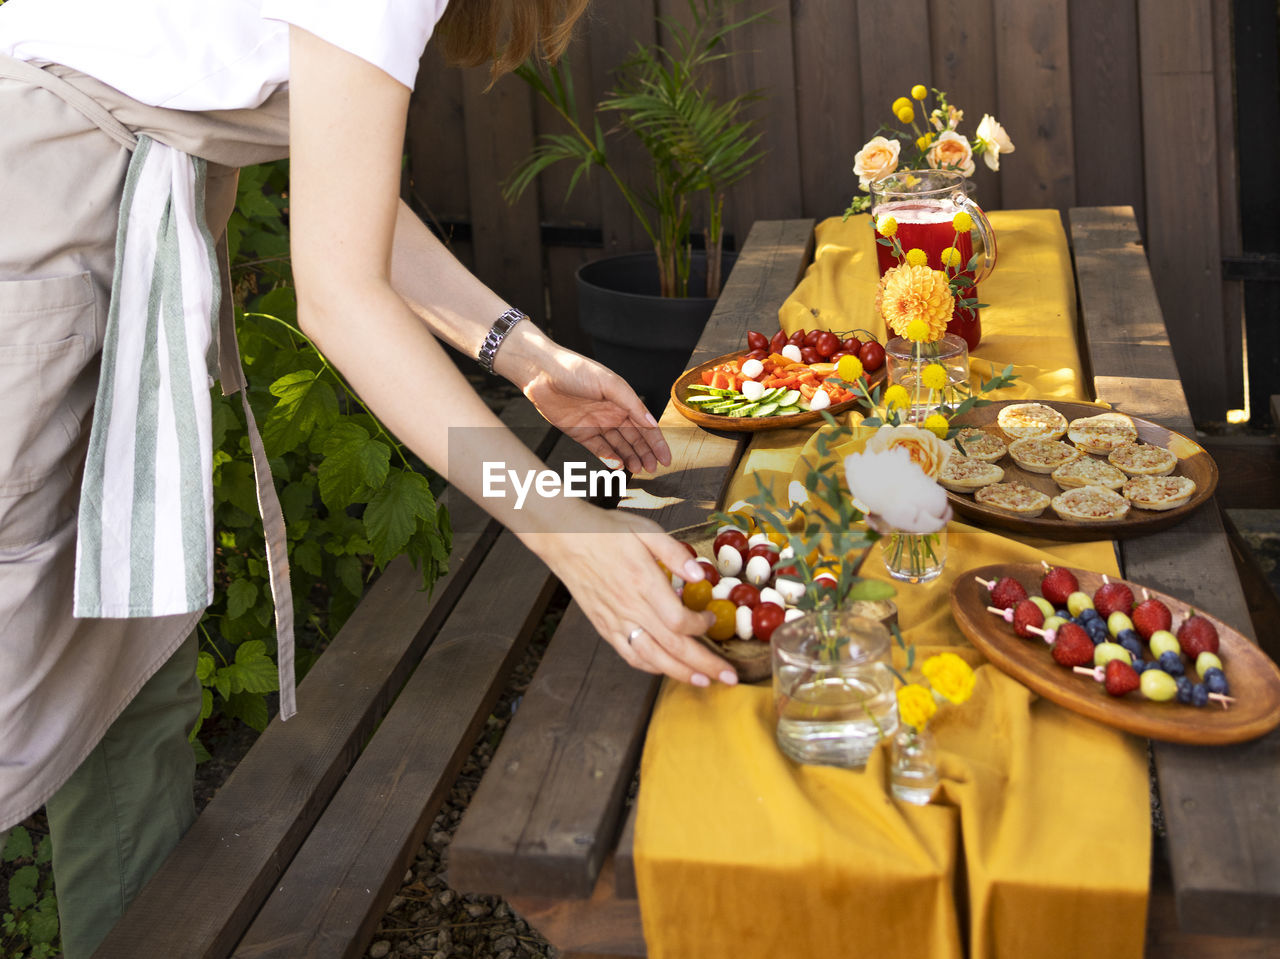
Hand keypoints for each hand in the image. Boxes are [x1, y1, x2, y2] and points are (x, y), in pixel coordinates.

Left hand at [518, 346, 671, 474]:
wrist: (540, 373)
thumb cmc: (574, 369)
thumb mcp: (609, 383)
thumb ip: (631, 404)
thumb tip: (651, 422)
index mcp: (622, 399)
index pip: (646, 425)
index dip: (657, 442)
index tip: (665, 458)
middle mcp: (611, 412)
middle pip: (635, 438)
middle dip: (646, 453)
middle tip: (653, 469)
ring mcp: (596, 424)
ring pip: (619, 445)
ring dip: (630, 457)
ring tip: (638, 469)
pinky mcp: (580, 433)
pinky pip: (598, 449)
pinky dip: (609, 458)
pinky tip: (618, 465)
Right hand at [524, 505, 737, 686]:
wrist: (564, 538)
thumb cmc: (606, 532)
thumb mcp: (645, 529)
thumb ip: (674, 553)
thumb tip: (700, 575)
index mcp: (643, 583)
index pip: (679, 620)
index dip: (701, 626)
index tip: (712, 619)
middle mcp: (630, 608)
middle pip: (673, 647)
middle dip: (705, 665)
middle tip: (729, 677)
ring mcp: (615, 621)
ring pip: (652, 658)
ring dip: (680, 673)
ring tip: (703, 681)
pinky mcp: (603, 627)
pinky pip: (629, 655)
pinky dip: (650, 667)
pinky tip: (666, 669)